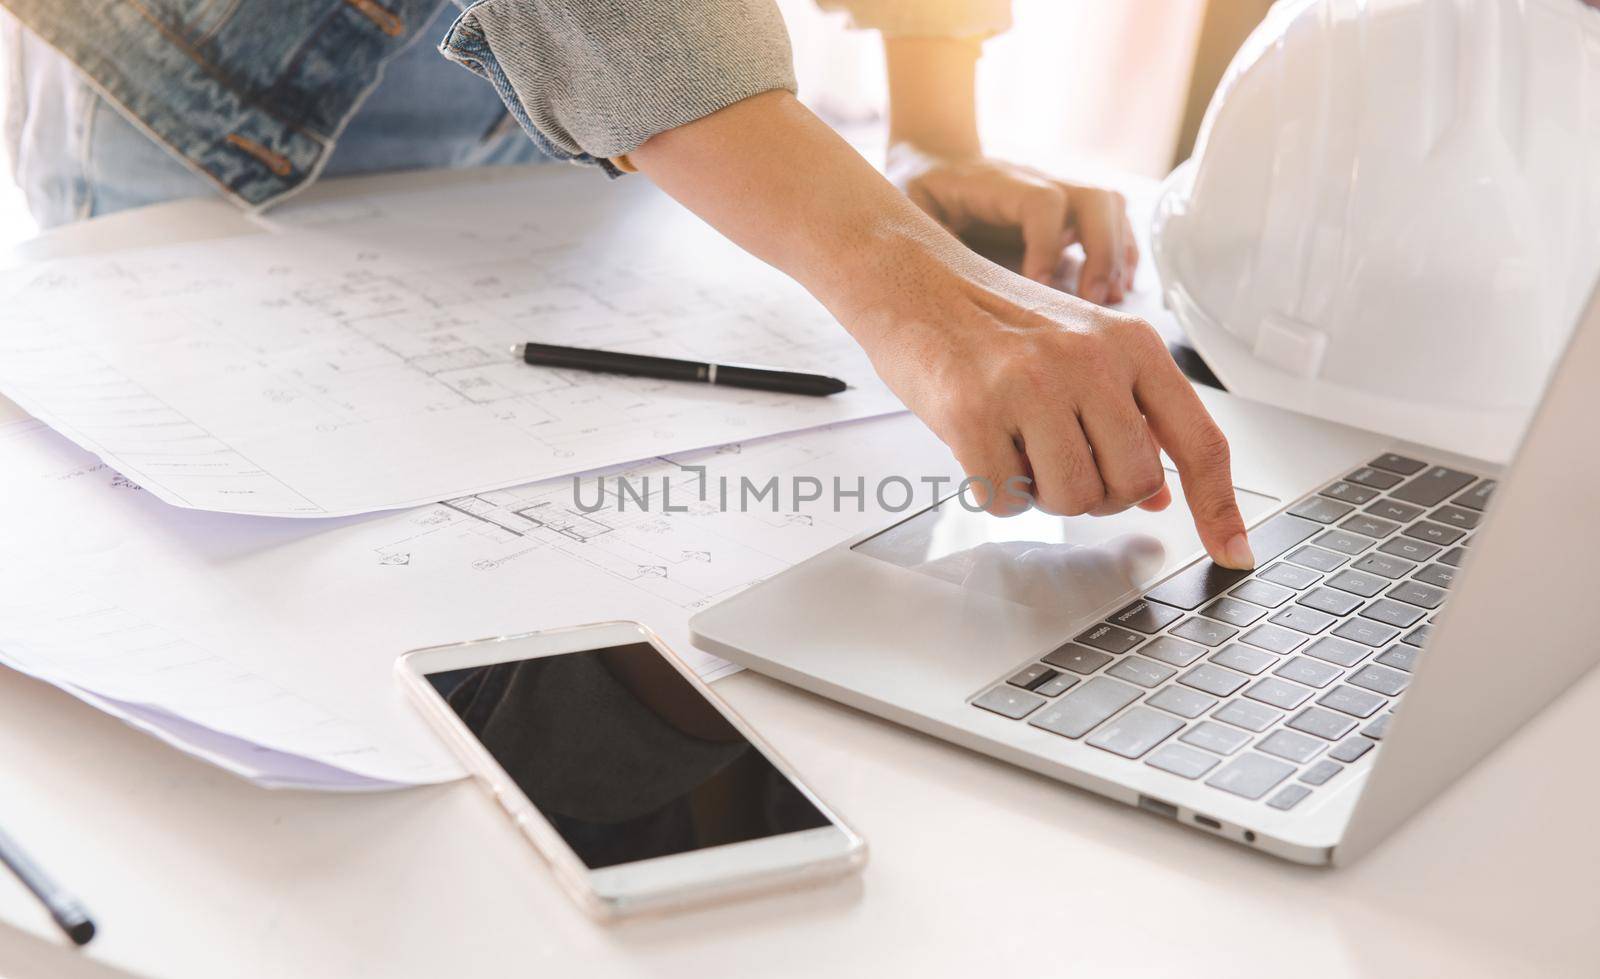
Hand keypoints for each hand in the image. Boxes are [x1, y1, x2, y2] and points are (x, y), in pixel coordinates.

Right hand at [843, 241, 1253, 569]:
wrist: (913, 282)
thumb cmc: (997, 320)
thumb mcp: (1081, 348)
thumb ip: (1129, 415)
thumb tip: (1161, 496)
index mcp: (1130, 343)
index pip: (1198, 440)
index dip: (1220, 507)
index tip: (1233, 552)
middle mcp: (1089, 360)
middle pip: (1132, 485)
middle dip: (1099, 493)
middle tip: (1062, 462)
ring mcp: (1031, 386)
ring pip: (1072, 500)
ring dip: (1044, 494)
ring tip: (1018, 447)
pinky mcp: (974, 414)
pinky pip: (1006, 499)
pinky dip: (995, 491)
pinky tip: (982, 447)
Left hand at [887, 144, 1139, 304]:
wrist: (936, 157)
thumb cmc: (923, 189)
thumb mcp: (912, 207)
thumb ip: (929, 237)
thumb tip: (946, 279)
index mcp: (997, 182)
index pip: (1042, 202)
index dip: (1047, 244)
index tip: (1040, 287)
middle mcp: (1038, 181)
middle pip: (1094, 199)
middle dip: (1102, 251)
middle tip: (1094, 300)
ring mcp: (1059, 193)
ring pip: (1111, 207)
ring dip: (1118, 253)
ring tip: (1110, 299)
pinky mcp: (1068, 212)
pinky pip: (1112, 223)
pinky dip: (1121, 255)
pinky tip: (1116, 289)